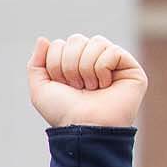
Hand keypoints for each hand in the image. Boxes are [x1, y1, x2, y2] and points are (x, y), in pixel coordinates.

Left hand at [27, 34, 145, 128]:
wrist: (84, 127)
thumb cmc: (64, 112)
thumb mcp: (41, 90)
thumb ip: (36, 64)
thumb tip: (43, 39)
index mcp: (73, 65)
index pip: (60, 44)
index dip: (55, 64)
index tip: (62, 85)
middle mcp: (93, 61)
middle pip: (76, 39)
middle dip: (69, 65)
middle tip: (76, 87)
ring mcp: (113, 63)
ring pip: (95, 42)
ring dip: (86, 68)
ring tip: (91, 87)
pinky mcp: (130, 68)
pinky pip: (112, 50)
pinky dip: (102, 68)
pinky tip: (105, 85)